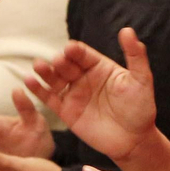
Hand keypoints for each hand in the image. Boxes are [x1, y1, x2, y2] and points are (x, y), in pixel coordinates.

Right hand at [23, 29, 156, 162]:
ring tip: (38, 66)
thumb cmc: (141, 108)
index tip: (70, 49)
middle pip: (66, 65)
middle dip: (59, 61)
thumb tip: (127, 30)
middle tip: (57, 62)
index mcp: (100, 66)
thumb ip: (135, 56)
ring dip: (45, 71)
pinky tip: (28, 81)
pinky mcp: (66, 111)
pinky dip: (38, 90)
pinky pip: (49, 99)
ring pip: (54, 79)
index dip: (75, 50)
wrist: (135, 140)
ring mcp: (74, 94)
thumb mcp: (141, 80)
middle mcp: (84, 77)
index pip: (82, 54)